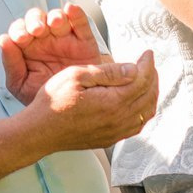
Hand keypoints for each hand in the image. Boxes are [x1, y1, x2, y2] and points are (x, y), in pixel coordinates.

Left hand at [0, 2, 104, 103]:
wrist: (71, 109)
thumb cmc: (45, 97)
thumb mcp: (21, 85)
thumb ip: (11, 63)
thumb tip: (4, 40)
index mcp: (27, 47)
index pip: (19, 30)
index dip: (18, 30)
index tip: (20, 39)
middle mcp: (44, 39)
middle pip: (36, 18)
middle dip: (35, 21)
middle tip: (37, 30)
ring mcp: (64, 38)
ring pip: (57, 17)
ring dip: (55, 16)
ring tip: (55, 23)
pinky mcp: (84, 41)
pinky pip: (80, 22)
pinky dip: (76, 13)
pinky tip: (70, 10)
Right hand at [24, 53, 160, 151]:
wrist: (40, 131)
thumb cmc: (54, 101)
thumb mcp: (77, 76)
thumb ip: (108, 72)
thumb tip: (134, 68)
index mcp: (113, 102)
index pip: (141, 80)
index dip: (147, 64)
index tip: (147, 53)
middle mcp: (119, 119)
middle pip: (148, 96)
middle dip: (152, 77)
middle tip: (148, 64)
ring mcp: (116, 132)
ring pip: (146, 113)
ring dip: (151, 94)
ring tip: (147, 80)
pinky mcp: (110, 139)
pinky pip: (137, 126)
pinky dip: (144, 111)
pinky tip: (138, 102)